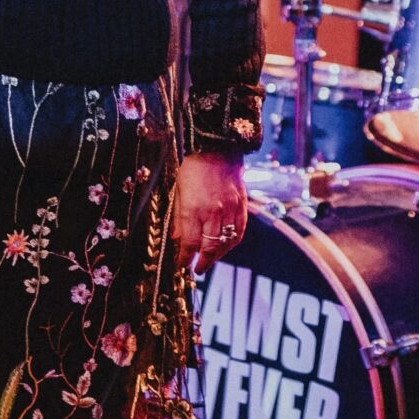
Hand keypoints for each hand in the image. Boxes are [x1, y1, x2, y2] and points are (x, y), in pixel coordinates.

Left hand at [169, 151, 248, 273]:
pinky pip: (240, 231)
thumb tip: (177, 239)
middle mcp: (213, 212)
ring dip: (218, 255)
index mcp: (194, 209)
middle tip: (198, 269)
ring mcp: (229, 209)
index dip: (185, 258)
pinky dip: (233, 242)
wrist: (217, 149)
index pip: (189, 243)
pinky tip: (227, 246)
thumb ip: (179, 217)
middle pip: (209, 247)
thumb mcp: (179, 191)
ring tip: (211, 259)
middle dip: (203, 262)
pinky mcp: (241, 205)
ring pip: (226, 242)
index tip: (182, 264)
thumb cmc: (194, 168)